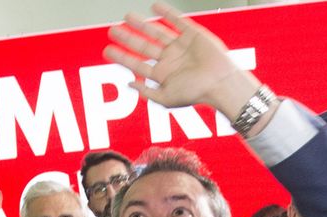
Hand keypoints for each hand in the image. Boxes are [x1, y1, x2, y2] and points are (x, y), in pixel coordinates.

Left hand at [104, 3, 261, 119]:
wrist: (219, 82)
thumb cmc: (196, 93)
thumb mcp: (166, 98)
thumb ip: (147, 93)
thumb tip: (128, 84)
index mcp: (163, 75)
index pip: (137, 64)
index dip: (122, 57)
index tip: (107, 51)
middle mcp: (170, 60)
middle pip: (143, 47)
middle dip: (127, 38)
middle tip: (112, 31)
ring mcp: (181, 46)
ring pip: (156, 32)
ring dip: (141, 24)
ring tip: (126, 16)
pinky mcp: (193, 34)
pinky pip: (177, 21)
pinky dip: (166, 13)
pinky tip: (153, 7)